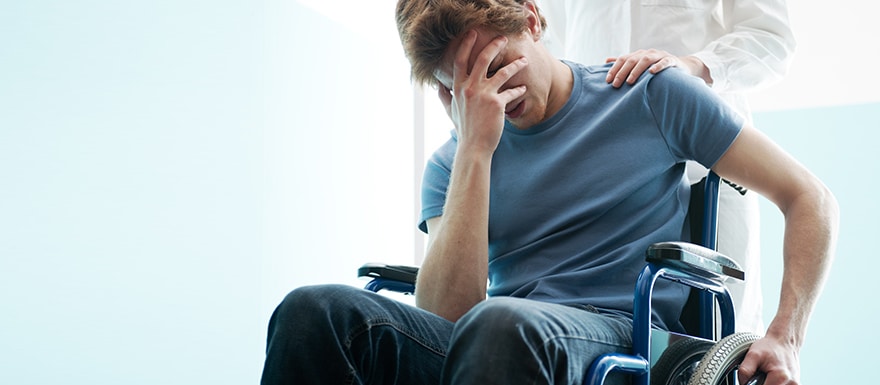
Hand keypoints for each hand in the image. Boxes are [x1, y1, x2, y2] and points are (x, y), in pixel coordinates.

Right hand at [437, 30, 527, 153]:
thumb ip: (445, 96)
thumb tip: (439, 86)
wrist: (473, 146)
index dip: (466, 45)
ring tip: (523, 61)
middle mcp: (469, 88)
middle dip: (494, 45)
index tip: (473, 33)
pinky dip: (518, 90)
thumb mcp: (450, 111)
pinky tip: (523, 88)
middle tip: (503, 38)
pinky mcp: (497, 104)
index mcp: (458, 87)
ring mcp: (483, 95)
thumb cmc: (463, 129)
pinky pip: (511, 92)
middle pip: (482, 59)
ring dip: (515, 65)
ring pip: (502, 72)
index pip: (460, 60)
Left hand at [604, 49, 709, 87]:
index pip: (623, 59)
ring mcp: (660, 56)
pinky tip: (651, 72)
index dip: (615, 69)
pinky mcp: (671, 60)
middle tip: (616, 84)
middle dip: (623, 72)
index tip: (608, 81)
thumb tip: (606, 60)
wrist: (680, 66)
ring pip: (646, 60)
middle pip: (632, 60)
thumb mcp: (639, 65)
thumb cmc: (655, 68)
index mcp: (639, 54)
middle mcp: (648, 53)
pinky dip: (658, 66)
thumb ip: (624, 62)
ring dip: (636, 70)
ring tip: (630, 81)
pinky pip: (664, 61)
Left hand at [737, 334, 799, 384]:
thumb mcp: (753, 354)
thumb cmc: (770, 347)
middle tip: (759, 377)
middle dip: (762, 384)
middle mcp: (791, 383)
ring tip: (766, 376)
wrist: (784, 341)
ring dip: (769, 384)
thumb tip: (743, 383)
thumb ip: (745, 370)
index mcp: (780, 377)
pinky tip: (772, 378)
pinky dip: (775, 384)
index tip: (752, 380)